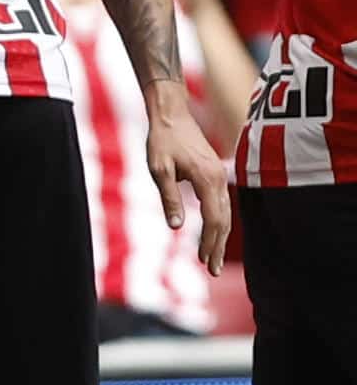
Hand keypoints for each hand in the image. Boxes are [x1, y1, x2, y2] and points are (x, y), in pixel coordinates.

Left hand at [143, 83, 230, 275]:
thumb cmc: (162, 140)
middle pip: (224, 220)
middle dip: (217, 246)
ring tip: (211, 258)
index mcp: (206, 179)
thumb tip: (176, 227)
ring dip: (220, 237)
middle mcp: (219, 179)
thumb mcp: (159, 169)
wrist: (171, 114)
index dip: (208, 242)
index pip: (213, 219)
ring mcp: (220, 175)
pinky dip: (220, 222)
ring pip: (225, 213)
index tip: (202, 261)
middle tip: (211, 270)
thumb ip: (169, 197)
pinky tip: (214, 234)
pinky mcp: (215, 173)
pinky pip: (222, 203)